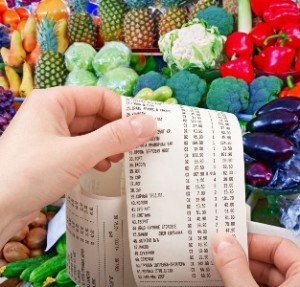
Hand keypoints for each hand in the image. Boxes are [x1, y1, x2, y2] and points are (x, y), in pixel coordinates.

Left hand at [0, 87, 155, 246]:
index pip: (99, 97)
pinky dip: (96, 155)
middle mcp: (53, 113)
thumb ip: (115, 138)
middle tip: (136, 147)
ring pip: (90, 133)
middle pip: (96, 116)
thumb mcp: (78, 153)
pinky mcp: (52, 154)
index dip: (123, 111)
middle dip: (116, 132)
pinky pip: (82, 148)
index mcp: (54, 101)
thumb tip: (150, 124)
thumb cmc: (30, 173)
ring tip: (120, 159)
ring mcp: (52, 135)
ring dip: (108, 145)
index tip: (144, 129)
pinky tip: (103, 167)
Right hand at [212, 233, 299, 286]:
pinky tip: (230, 284)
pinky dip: (247, 286)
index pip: (280, 245)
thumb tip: (221, 242)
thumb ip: (235, 267)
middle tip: (222, 258)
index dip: (253, 241)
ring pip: (268, 280)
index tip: (231, 242)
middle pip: (272, 263)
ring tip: (223, 273)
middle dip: (244, 260)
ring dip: (243, 274)